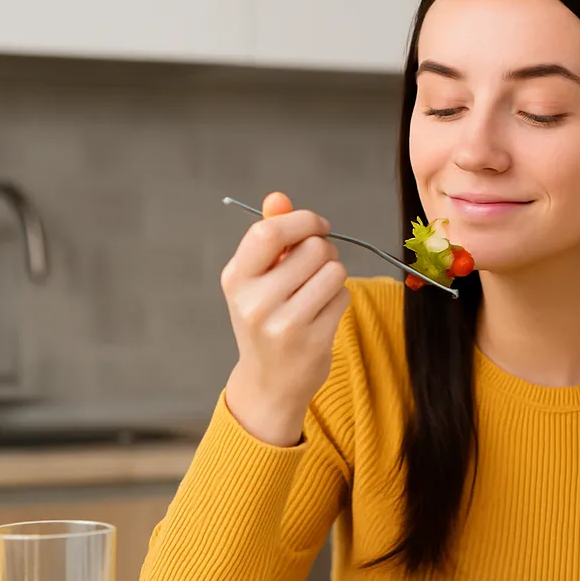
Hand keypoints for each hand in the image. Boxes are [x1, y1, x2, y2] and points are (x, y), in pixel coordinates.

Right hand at [222, 191, 348, 445]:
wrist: (269, 382)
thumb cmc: (265, 319)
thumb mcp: (256, 279)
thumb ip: (268, 236)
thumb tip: (279, 198)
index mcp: (236, 279)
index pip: (270, 231)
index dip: (302, 220)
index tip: (318, 226)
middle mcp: (255, 302)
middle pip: (313, 248)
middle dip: (324, 250)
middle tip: (316, 267)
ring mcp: (284, 324)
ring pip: (334, 271)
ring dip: (334, 276)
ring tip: (317, 291)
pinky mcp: (313, 340)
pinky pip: (343, 296)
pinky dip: (339, 298)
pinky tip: (323, 313)